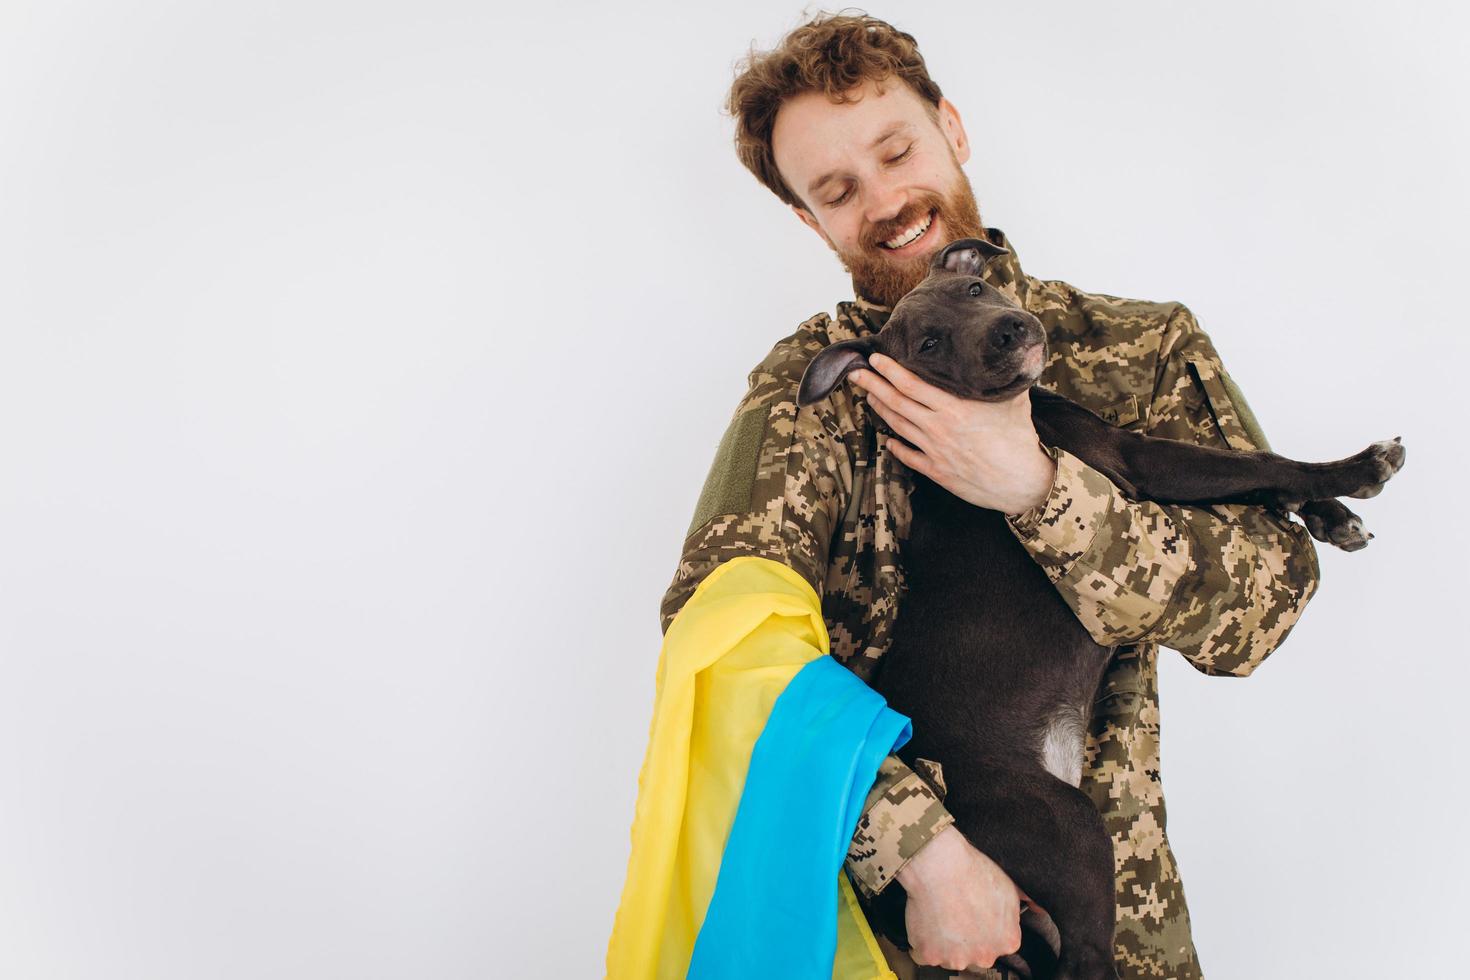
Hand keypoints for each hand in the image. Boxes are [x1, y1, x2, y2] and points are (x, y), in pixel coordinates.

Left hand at [849, 353, 1055, 515]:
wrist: (1022, 484)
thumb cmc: (1021, 440)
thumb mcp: (1017, 402)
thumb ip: (1011, 375)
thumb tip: (1024, 348)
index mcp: (953, 408)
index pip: (912, 385)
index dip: (890, 371)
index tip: (875, 360)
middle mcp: (938, 428)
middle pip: (897, 403)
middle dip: (873, 386)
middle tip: (855, 374)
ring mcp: (935, 451)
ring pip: (899, 427)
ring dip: (881, 411)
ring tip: (869, 398)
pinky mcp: (938, 472)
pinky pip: (909, 456)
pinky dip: (896, 447)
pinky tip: (889, 441)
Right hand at [895, 825, 1025, 970]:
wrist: (940, 865)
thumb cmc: (974, 871)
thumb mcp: (1009, 885)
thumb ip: (1027, 901)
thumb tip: (1040, 910)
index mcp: (1007, 941)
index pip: (998, 942)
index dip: (985, 927)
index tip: (975, 913)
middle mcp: (985, 956)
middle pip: (974, 953)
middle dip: (966, 938)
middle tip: (957, 911)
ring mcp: (957, 958)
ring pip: (949, 955)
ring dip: (944, 941)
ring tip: (941, 912)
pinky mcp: (930, 955)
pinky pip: (925, 953)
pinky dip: (923, 941)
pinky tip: (927, 918)